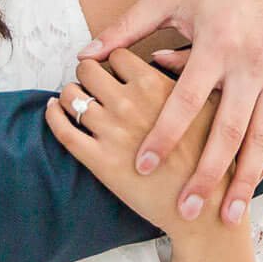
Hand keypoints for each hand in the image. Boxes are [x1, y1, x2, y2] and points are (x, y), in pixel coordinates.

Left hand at [48, 51, 213, 236]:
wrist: (203, 206)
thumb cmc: (210, 155)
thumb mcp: (209, 104)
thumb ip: (183, 76)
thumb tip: (160, 54)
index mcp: (156, 85)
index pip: (118, 55)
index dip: (112, 61)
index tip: (112, 70)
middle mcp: (131, 103)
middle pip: (89, 69)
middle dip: (88, 73)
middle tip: (92, 84)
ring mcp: (113, 132)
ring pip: (72, 96)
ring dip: (71, 94)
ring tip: (77, 101)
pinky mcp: (100, 161)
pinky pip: (63, 130)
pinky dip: (52, 115)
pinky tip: (54, 110)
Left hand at [79, 0, 262, 227]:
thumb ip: (127, 28)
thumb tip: (85, 53)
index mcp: (217, 42)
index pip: (185, 101)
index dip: (163, 136)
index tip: (142, 166)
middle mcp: (253, 61)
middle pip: (227, 131)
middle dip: (207, 175)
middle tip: (187, 211)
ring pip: (262, 136)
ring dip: (244, 180)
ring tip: (227, 214)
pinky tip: (253, 183)